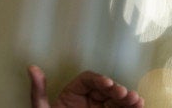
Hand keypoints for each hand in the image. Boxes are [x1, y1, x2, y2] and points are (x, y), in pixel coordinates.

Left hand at [28, 65, 143, 107]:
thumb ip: (38, 92)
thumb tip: (31, 67)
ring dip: (128, 100)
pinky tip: (139, 106)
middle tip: (125, 94)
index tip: (107, 84)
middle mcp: (88, 102)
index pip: (87, 81)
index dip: (98, 80)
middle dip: (117, 90)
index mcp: (72, 96)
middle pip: (105, 90)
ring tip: (137, 100)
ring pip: (116, 102)